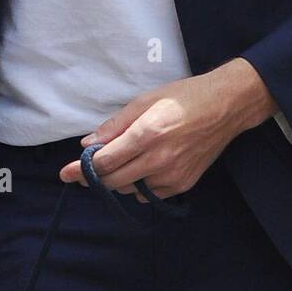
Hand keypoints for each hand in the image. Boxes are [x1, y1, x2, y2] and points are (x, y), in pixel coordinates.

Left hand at [57, 59, 275, 200]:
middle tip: (80, 174)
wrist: (226, 107)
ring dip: (116, 181)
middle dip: (93, 179)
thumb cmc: (184, 97)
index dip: (81, 169)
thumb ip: (115, 125)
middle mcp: (159, 159)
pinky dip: (138, 185)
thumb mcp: (146, 101)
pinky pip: (150, 193)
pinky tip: (140, 170)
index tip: (65, 172)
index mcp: (147, 134)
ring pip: (130, 190)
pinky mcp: (183, 184)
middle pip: (114, 181)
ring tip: (115, 165)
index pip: (105, 161)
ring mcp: (173, 175)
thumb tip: (88, 144)